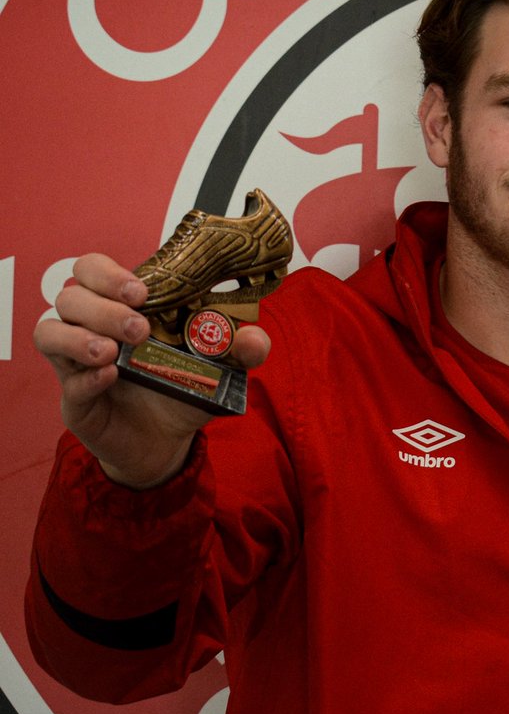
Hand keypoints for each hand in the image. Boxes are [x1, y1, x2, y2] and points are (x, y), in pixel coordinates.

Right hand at [33, 253, 269, 488]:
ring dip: (79, 336)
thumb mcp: (219, 367)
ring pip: (49, 330)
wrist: (167, 443)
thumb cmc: (184, 389)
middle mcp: (92, 327)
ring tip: (113, 353)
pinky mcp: (74, 400)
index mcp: (122, 307)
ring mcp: (77, 363)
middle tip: (138, 328)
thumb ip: (240, 350)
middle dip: (102, 306)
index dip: (108, 273)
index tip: (140, 291)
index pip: (92, 270)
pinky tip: (109, 378)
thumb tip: (254, 339)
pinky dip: (84, 377)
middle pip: (70, 295)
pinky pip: (64, 381)